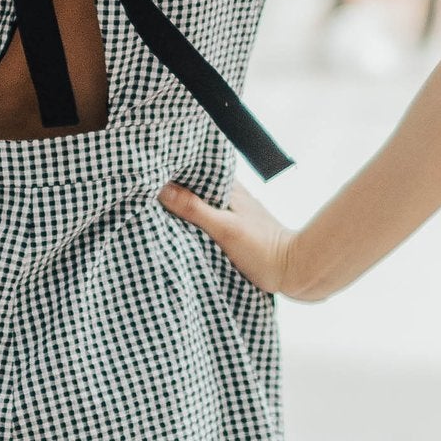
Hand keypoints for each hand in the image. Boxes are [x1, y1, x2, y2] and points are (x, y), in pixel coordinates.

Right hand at [160, 177, 309, 297]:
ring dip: (184, 204)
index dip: (173, 168)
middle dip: (174, 186)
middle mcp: (232, 197)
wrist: (296, 271)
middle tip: (144, 187)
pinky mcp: (236, 231)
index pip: (195, 170)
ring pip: (202, 203)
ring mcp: (234, 214)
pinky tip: (182, 227)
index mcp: (229, 189)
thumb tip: (162, 189)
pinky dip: (194, 220)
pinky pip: (208, 219)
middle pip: (196, 186)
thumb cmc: (264, 249)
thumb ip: (194, 209)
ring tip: (156, 205)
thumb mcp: (224, 229)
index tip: (148, 168)